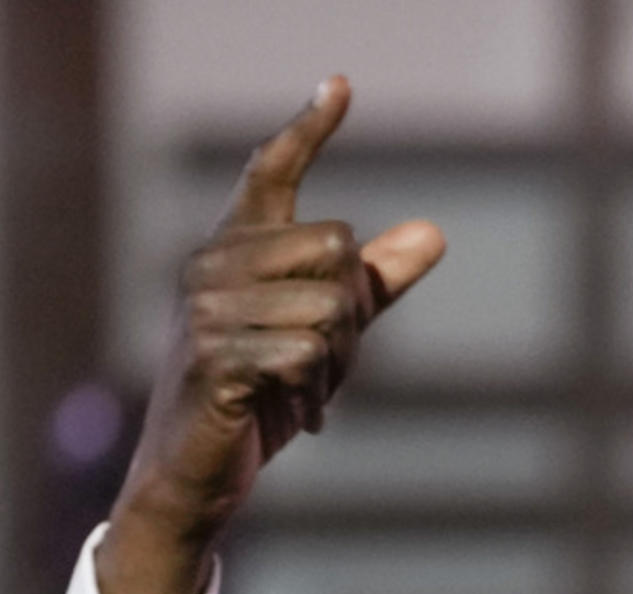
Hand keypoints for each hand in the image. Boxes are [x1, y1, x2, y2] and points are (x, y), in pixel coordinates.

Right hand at [99, 75, 445, 593]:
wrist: (198, 470)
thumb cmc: (258, 396)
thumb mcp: (324, 334)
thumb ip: (372, 284)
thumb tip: (435, 233)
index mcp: (235, 248)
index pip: (273, 172)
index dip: (310, 128)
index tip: (342, 84)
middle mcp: (212, 265)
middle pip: (336, 246)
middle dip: (351, 312)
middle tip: (323, 361)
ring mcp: (206, 311)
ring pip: (328, 306)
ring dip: (335, 364)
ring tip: (302, 391)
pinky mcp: (215, 360)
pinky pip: (306, 351)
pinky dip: (314, 390)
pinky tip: (290, 412)